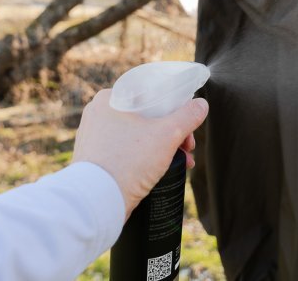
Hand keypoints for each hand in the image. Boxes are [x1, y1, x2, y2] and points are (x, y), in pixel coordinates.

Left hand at [71, 89, 208, 218]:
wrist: (96, 203)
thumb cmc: (128, 162)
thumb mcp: (167, 135)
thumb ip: (188, 116)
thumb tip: (201, 105)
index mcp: (110, 99)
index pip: (151, 94)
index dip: (175, 108)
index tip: (187, 124)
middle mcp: (98, 115)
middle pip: (147, 117)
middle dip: (172, 132)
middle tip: (187, 147)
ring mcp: (95, 137)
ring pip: (139, 135)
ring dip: (163, 146)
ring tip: (182, 163)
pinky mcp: (96, 159)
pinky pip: (128, 151)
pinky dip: (146, 157)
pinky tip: (162, 170)